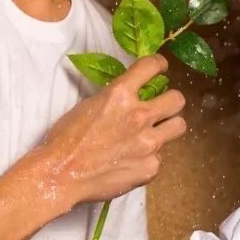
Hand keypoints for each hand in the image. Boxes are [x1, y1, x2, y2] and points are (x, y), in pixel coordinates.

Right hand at [35, 55, 185, 204]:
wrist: (60, 174)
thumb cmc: (66, 138)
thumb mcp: (89, 105)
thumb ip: (114, 99)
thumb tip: (127, 97)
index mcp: (120, 94)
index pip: (152, 66)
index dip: (159, 65)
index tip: (161, 69)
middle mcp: (139, 115)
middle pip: (177, 100)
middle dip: (170, 101)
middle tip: (161, 107)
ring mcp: (148, 143)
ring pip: (179, 126)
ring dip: (168, 127)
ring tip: (154, 134)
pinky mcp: (150, 167)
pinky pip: (159, 157)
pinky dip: (148, 158)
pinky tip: (131, 162)